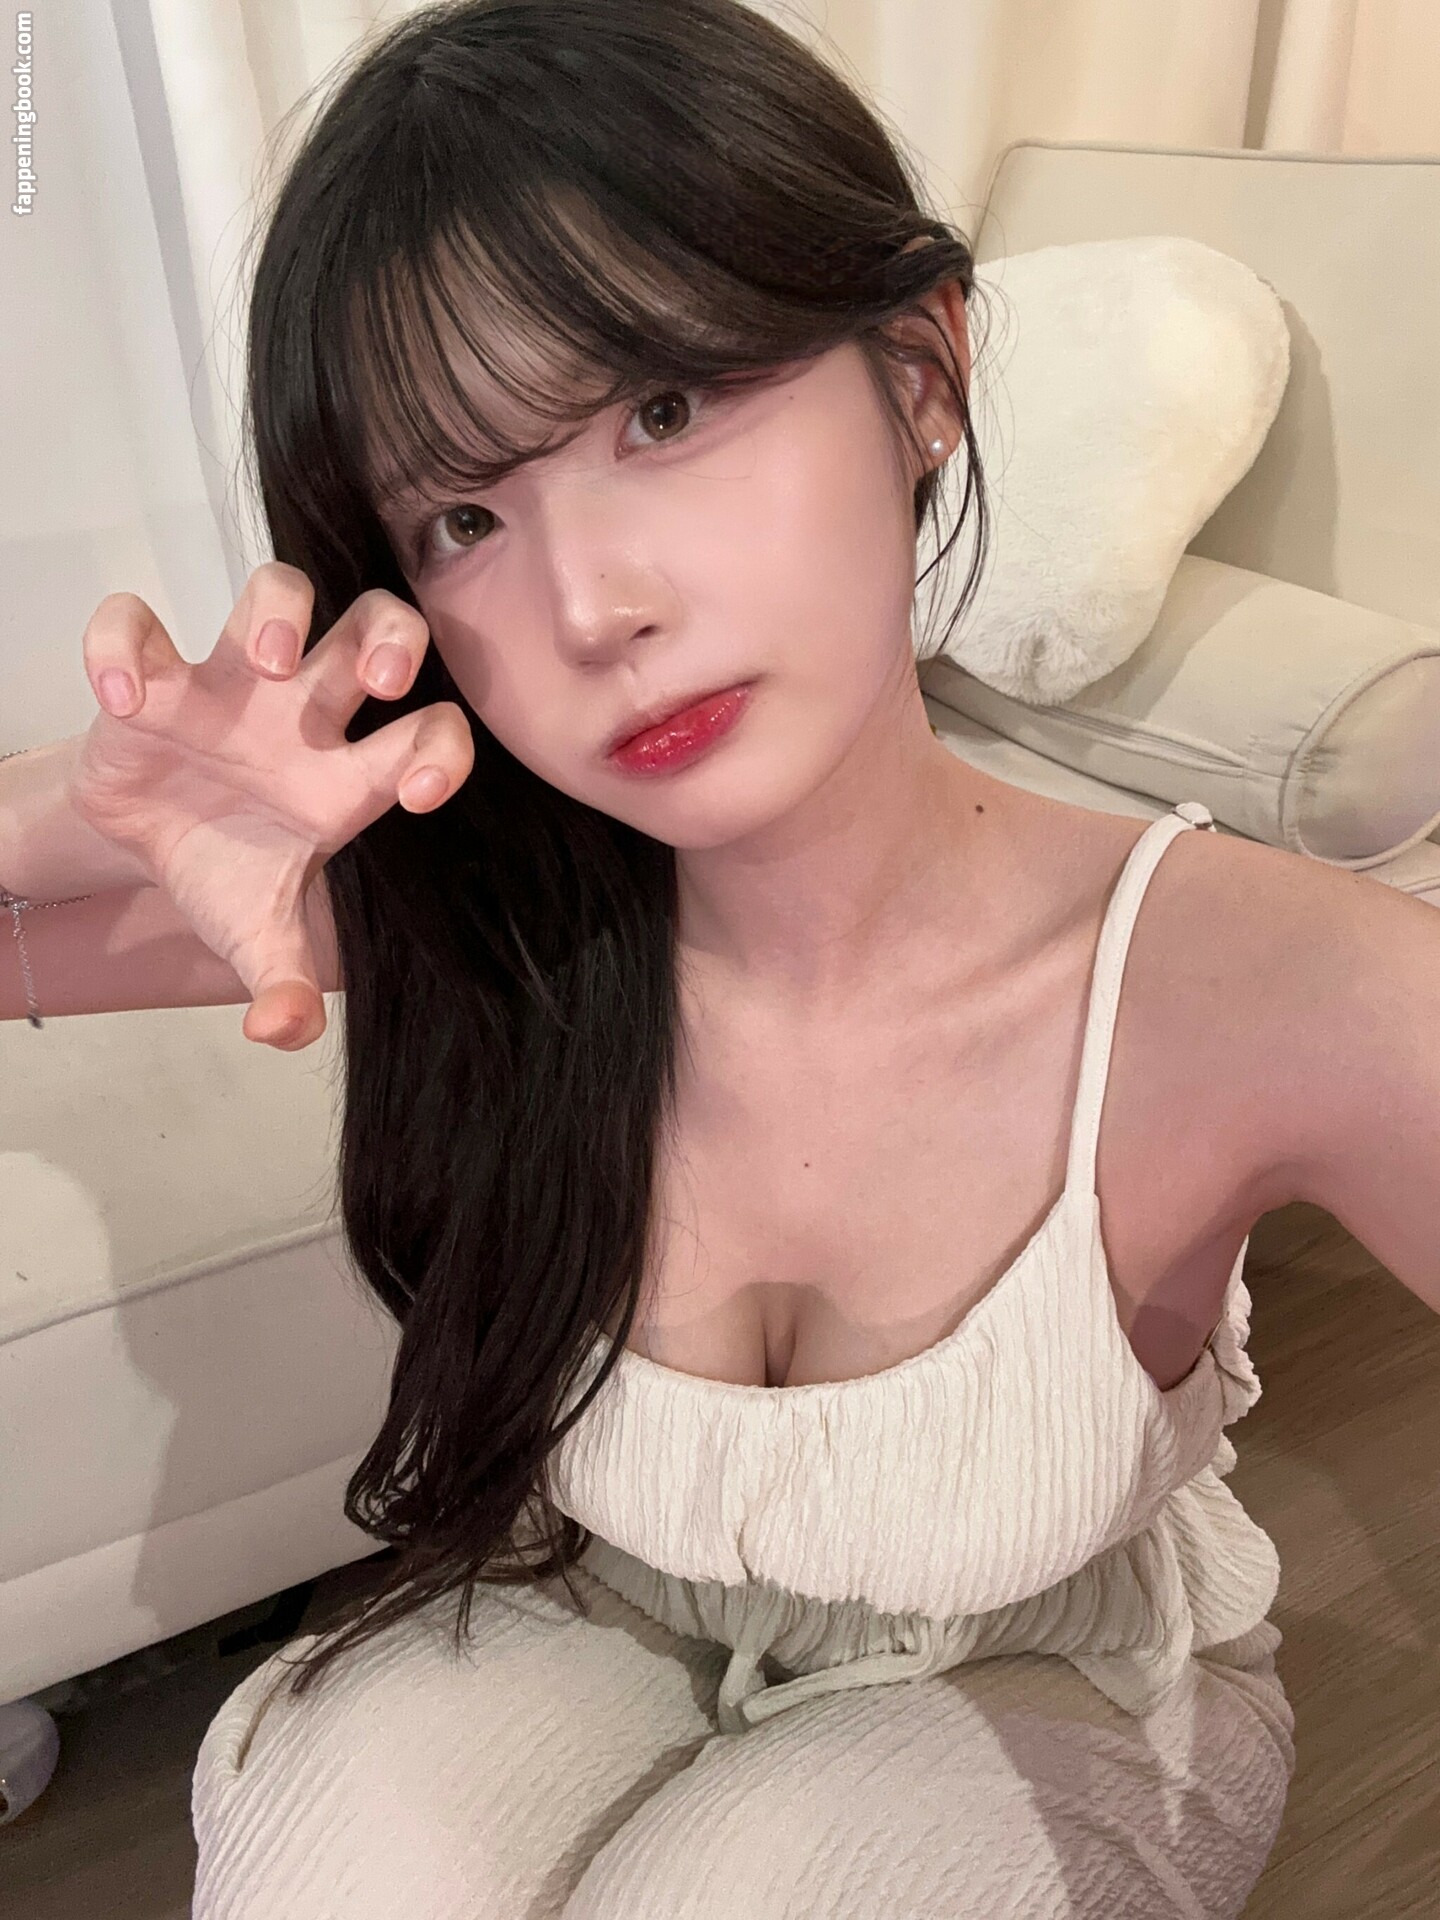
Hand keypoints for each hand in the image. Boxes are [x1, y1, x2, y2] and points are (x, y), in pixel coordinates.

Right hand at [71, 562, 473, 1049]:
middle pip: (380, 625)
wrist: (144, 842)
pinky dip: (124, 644)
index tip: (424, 794)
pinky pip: (136, 624)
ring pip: (279, 590)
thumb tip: (284, 1031)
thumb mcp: (258, 938)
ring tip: (266, 659)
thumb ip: (286, 985)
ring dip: (280, 611)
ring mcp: (232, 682)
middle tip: (380, 677)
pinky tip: (125, 699)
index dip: (444, 750)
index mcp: (350, 774)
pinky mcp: (153, 672)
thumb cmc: (226, 870)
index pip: (430, 734)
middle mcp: (307, 711)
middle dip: (394, 637)